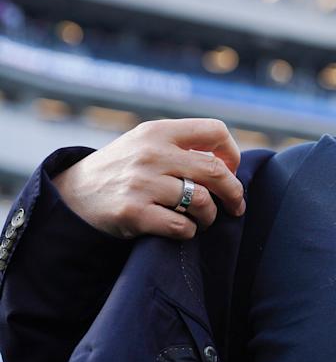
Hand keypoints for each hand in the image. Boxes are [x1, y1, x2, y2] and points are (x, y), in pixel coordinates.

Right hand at [52, 119, 244, 239]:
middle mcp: (151, 153)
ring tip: (203, 219)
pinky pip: (181, 226)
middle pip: (215, 171)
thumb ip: (183, 146)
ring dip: (210, 215)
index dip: (231, 153)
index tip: (231, 170)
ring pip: (202, 201)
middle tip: (236, 205)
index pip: (215, 131)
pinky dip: (190, 231)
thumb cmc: (124, 170)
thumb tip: (231, 163)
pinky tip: (183, 228)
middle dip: (234, 191)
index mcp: (158, 131)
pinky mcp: (133, 212)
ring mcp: (141, 183)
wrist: (72, 195)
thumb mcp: (146, 143)